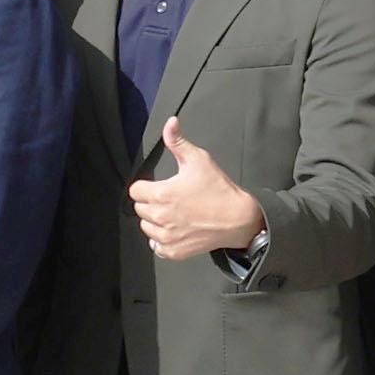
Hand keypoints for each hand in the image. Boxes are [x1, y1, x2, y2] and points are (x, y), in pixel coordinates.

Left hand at [129, 118, 262, 260]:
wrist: (239, 218)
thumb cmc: (220, 190)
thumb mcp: (199, 160)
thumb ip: (178, 142)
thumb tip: (170, 124)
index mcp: (161, 194)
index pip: (135, 191)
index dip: (146, 187)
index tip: (158, 187)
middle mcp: (160, 217)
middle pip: (140, 209)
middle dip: (151, 203)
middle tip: (171, 199)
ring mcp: (167, 236)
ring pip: (146, 228)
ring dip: (155, 221)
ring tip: (174, 214)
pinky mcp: (174, 251)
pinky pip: (156, 247)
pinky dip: (162, 240)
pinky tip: (176, 229)